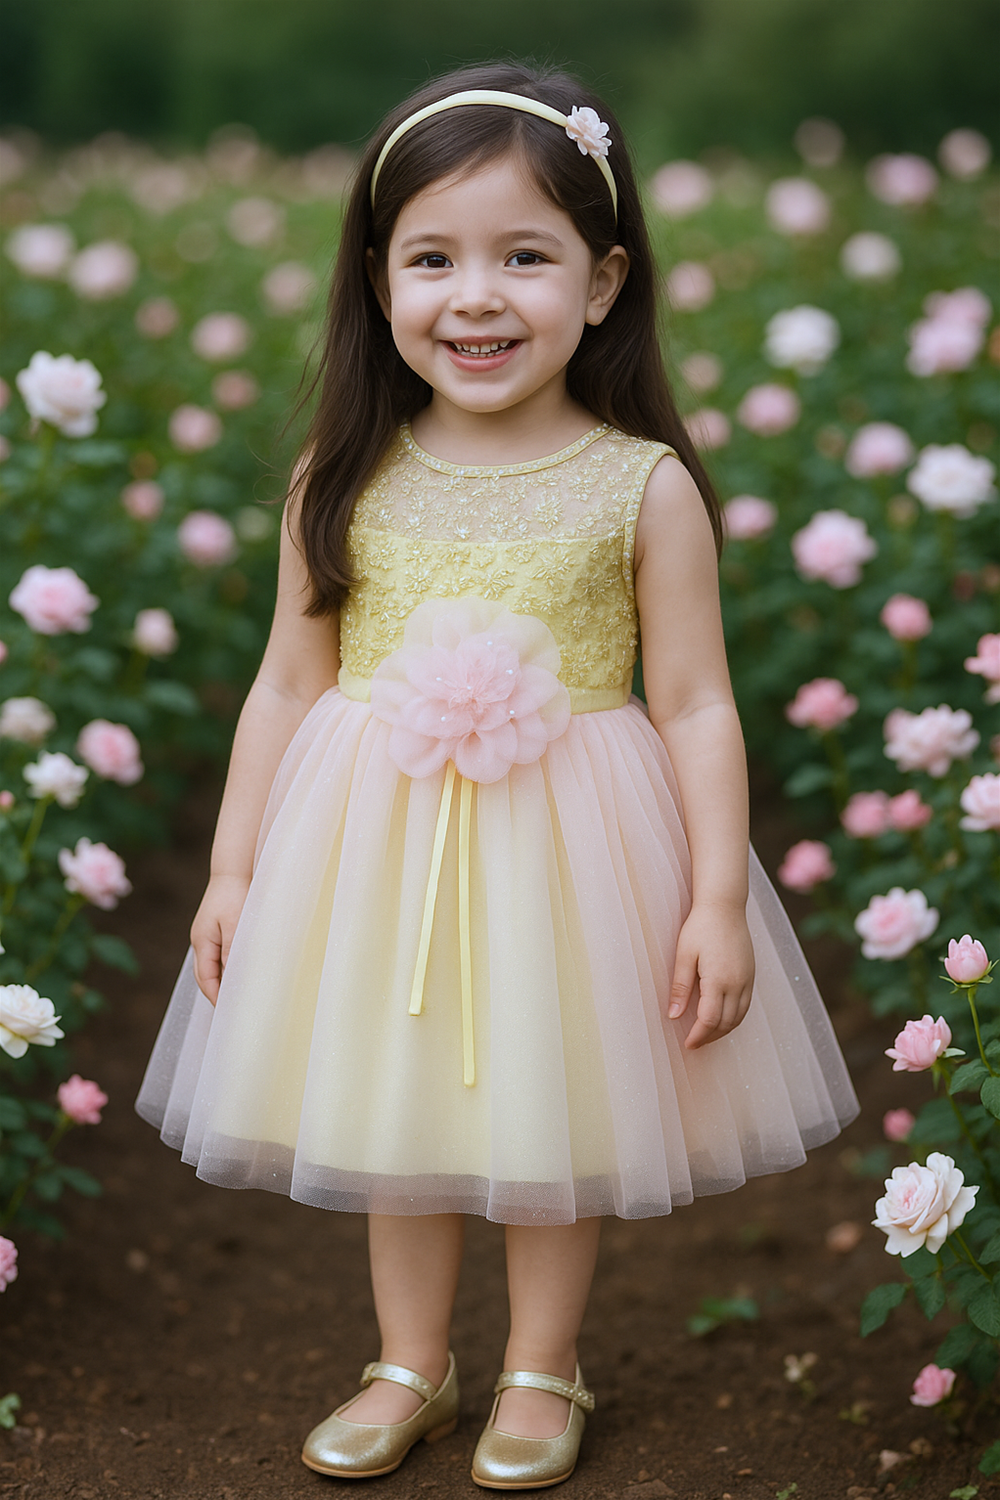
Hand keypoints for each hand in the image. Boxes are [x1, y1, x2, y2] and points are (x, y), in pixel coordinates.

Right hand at [190, 873, 250, 1004]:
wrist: (234, 869)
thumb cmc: (236, 894)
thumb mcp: (235, 925)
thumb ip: (232, 952)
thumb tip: (232, 979)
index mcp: (202, 942)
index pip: (206, 979)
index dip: (216, 997)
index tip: (230, 1012)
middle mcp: (201, 940)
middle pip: (207, 975)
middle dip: (219, 993)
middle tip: (237, 1010)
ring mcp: (208, 935)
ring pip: (214, 966)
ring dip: (225, 980)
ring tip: (241, 996)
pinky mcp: (217, 929)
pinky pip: (221, 955)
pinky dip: (229, 967)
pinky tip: (242, 971)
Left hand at [666, 902, 754, 1049]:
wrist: (725, 906)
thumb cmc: (701, 927)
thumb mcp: (684, 955)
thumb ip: (680, 987)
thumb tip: (674, 1015)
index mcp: (718, 980)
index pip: (709, 1020)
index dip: (698, 1036)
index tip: (687, 1044)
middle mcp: (737, 984)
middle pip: (726, 1023)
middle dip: (710, 1037)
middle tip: (694, 1043)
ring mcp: (747, 980)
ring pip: (739, 1017)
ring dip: (723, 1030)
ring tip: (706, 1035)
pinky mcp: (751, 975)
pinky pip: (746, 1006)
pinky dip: (735, 1018)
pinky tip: (723, 1018)